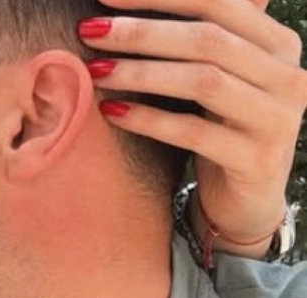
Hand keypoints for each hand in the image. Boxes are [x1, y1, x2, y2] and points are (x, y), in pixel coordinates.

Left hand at [82, 0, 306, 257]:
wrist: (244, 200)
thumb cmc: (216, 129)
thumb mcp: (212, 79)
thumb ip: (191, 42)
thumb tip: (123, 8)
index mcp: (277, 44)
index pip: (218, 3)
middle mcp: (287, 76)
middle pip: (207, 40)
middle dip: (141, 33)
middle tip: (89, 32)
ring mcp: (277, 119)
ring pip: (203, 82)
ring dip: (141, 73)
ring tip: (95, 71)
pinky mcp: (256, 160)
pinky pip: (194, 132)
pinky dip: (149, 119)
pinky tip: (111, 111)